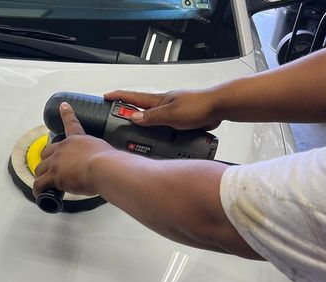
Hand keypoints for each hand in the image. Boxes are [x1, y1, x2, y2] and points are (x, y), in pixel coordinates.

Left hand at [32, 102, 116, 197]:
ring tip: (45, 184)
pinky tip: (40, 193)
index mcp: (78, 139)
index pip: (71, 123)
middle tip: (51, 169)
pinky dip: (38, 189)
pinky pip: (40, 183)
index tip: (63, 106)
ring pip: (40, 168)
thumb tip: (109, 164)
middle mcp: (64, 148)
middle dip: (47, 160)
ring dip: (42, 176)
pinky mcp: (53, 176)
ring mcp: (56, 161)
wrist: (103, 168)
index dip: (66, 113)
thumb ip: (102, 156)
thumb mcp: (105, 153)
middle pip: (47, 152)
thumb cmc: (108, 162)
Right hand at [104, 89, 220, 130]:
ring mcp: (171, 112)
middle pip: (140, 109)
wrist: (219, 108)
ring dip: (142, 125)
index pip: (133, 97)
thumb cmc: (199, 106)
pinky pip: (163, 126)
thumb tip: (133, 117)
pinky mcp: (180, 120)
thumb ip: (152, 117)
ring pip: (152, 119)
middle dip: (127, 113)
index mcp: (159, 100)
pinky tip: (158, 140)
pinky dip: (157, 131)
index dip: (119, 97)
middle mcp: (163, 105)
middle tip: (115, 119)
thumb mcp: (171, 114)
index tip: (106, 97)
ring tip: (133, 135)